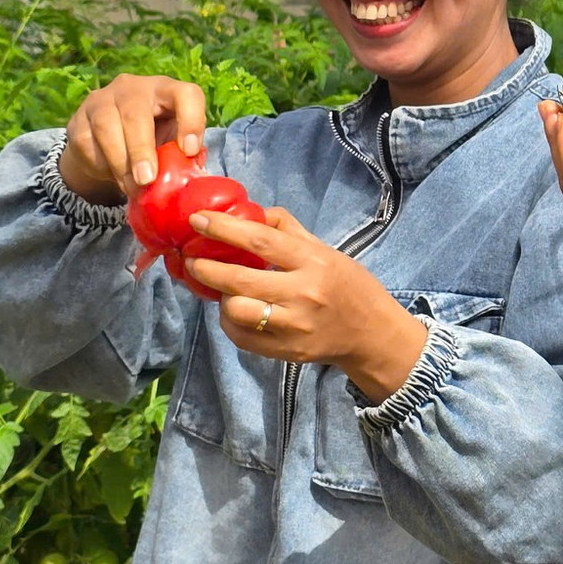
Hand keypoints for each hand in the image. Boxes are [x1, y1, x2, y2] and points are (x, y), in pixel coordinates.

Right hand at [57, 75, 206, 203]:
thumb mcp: (173, 142)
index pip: (185, 94)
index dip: (191, 121)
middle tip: (147, 180)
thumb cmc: (156, 139)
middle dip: (141, 150)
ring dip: (120, 162)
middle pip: (135, 113)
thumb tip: (192, 177)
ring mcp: (102, 99)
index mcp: (168, 90)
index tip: (189, 151)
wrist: (112, 141)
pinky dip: (100, 164)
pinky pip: (85, 142)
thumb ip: (183, 155)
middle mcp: (134, 87)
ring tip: (132, 187)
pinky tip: (112, 175)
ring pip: (106, 127)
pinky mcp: (78, 117)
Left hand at [182, 207, 428, 401]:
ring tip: (221, 290)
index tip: (197, 220)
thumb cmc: (348, 285)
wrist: (371, 334)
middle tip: (191, 259)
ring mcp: (294, 326)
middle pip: (239, 279)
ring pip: (235, 310)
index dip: (223, 228)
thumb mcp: (327, 251)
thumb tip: (250, 211)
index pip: (261, 240)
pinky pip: (240, 336)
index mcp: (315, 262)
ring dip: (220, 297)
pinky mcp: (285, 351)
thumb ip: (288, 230)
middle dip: (205, 267)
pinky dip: (229, 321)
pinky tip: (234, 311)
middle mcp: (304, 294)